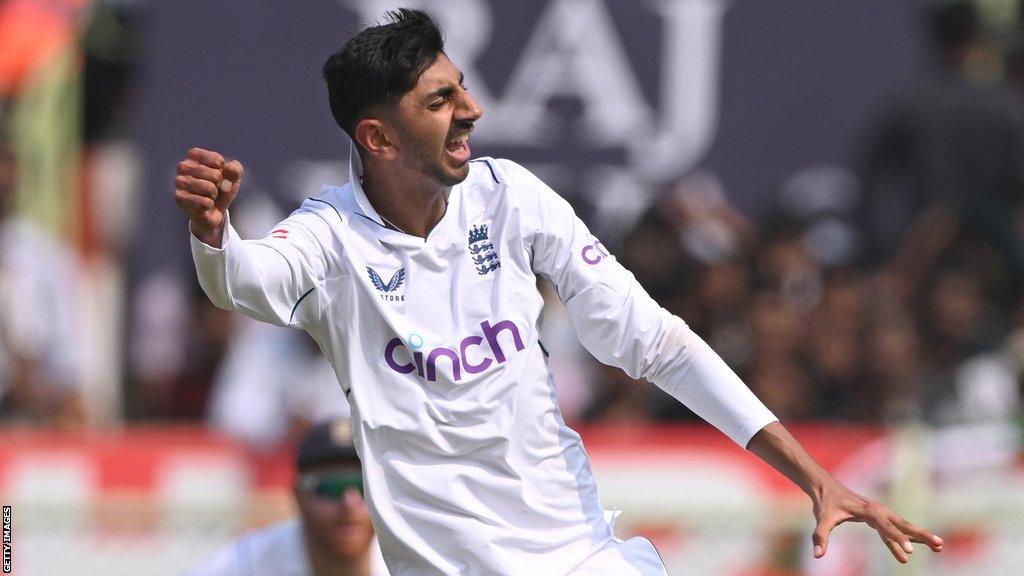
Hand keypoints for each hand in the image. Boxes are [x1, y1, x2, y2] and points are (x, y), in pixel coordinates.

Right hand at [174, 147, 243, 246]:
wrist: (214, 211)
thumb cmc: (221, 189)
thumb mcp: (234, 177)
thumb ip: (235, 169)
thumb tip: (226, 174)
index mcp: (194, 156)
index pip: (218, 160)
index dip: (224, 172)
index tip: (219, 175)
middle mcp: (183, 166)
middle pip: (215, 175)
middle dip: (219, 185)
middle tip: (213, 188)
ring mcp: (179, 181)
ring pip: (209, 188)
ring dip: (214, 195)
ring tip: (208, 196)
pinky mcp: (179, 197)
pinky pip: (205, 202)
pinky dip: (209, 205)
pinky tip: (203, 205)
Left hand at [812, 479, 942, 562]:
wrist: (825, 487)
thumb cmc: (825, 503)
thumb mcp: (822, 519)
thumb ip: (821, 536)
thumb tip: (817, 555)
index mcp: (868, 510)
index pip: (886, 527)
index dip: (897, 539)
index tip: (910, 552)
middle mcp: (878, 510)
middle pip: (903, 524)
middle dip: (921, 535)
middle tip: (939, 545)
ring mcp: (879, 513)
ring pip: (903, 526)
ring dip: (919, 537)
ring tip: (938, 547)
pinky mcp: (876, 517)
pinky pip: (892, 531)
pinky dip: (901, 540)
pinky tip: (906, 554)